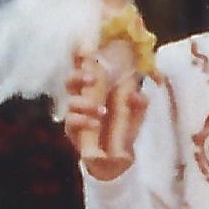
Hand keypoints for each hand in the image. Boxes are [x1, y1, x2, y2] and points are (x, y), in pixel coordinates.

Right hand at [56, 52, 145, 177]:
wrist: (116, 161)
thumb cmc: (123, 130)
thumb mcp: (135, 116)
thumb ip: (138, 104)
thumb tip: (136, 94)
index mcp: (96, 89)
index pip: (86, 69)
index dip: (81, 56)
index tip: (84, 46)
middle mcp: (82, 98)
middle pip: (71, 80)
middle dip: (78, 75)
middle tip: (92, 78)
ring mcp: (75, 114)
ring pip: (70, 101)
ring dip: (84, 104)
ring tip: (101, 111)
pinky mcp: (73, 131)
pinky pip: (72, 122)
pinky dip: (83, 121)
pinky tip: (95, 123)